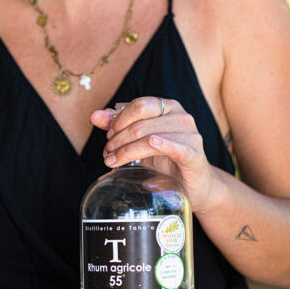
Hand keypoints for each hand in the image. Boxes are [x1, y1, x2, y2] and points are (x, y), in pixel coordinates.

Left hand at [90, 97, 219, 212]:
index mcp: (169, 108)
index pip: (140, 105)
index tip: (108, 136)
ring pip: (150, 137)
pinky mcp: (194, 155)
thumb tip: (94, 116)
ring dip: (126, 150)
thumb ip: (119, 126)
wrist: (192, 184)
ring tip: (113, 161)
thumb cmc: (166, 160)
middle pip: (142, 122)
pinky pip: (176, 147)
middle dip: (119, 138)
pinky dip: (162, 145)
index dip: (119, 120)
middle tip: (107, 152)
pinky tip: (151, 144)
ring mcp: (190, 135)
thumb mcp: (141, 141)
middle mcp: (181, 117)